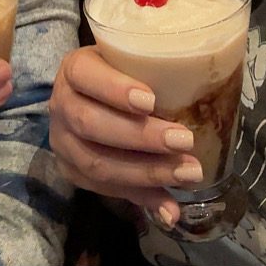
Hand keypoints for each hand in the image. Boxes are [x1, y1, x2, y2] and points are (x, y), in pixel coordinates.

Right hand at [49, 47, 200, 221]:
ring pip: (98, 164)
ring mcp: (63, 144)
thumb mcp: (128, 58)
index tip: (151, 101)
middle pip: (92, 125)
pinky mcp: (73, 173)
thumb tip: (204, 73)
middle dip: (141, 137)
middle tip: (185, 141)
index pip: (85, 76)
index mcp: (73, 70)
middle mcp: (61, 106)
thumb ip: (153, 65)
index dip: (114, 90)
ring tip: (188, 174)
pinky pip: (106, 191)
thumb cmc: (119, 71)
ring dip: (147, 173)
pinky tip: (171, 207)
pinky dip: (143, 198)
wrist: (86, 95)